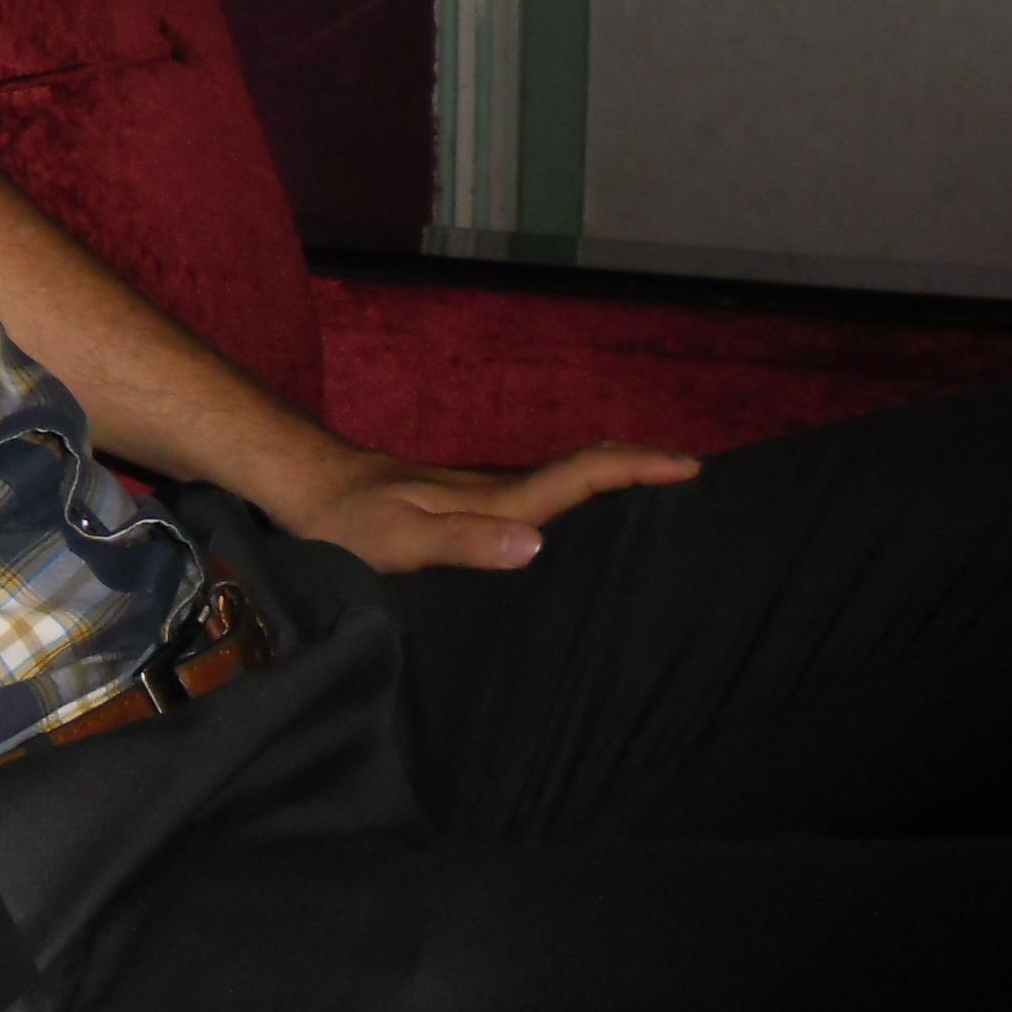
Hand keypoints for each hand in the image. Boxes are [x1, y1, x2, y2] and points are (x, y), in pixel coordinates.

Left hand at [272, 441, 700, 573]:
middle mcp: (498, 493)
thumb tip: (538, 545)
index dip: (637, 468)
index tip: (692, 466)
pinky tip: (584, 521)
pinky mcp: (469, 508)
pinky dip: (578, 498)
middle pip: (584, 472)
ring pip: (564, 484)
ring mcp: (484, 498)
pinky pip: (541, 498)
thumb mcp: (399, 543)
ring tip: (667, 498)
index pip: (579, 476)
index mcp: (494, 500)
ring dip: (616, 482)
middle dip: (645, 469)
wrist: (308, 486)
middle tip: (703, 480)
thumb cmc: (348, 522)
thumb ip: (465, 544)